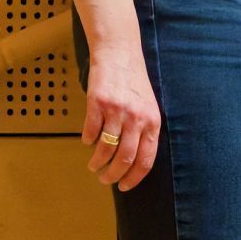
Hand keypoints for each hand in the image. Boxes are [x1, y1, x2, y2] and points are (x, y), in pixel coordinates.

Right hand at [82, 42, 161, 191]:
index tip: (124, 187)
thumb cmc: (134, 82)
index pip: (145, 159)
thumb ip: (144, 130)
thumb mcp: (148, 106)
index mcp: (152, 122)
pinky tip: (87, 142)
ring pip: (106, 148)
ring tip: (94, 166)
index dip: (134, 178)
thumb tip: (133, 160)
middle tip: (105, 180)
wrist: (119, 53)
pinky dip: (88, 141)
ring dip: (98, 162)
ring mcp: (117, 111)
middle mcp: (136, 118)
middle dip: (113, 175)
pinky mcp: (98, 103)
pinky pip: (91, 131)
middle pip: (125, 158)